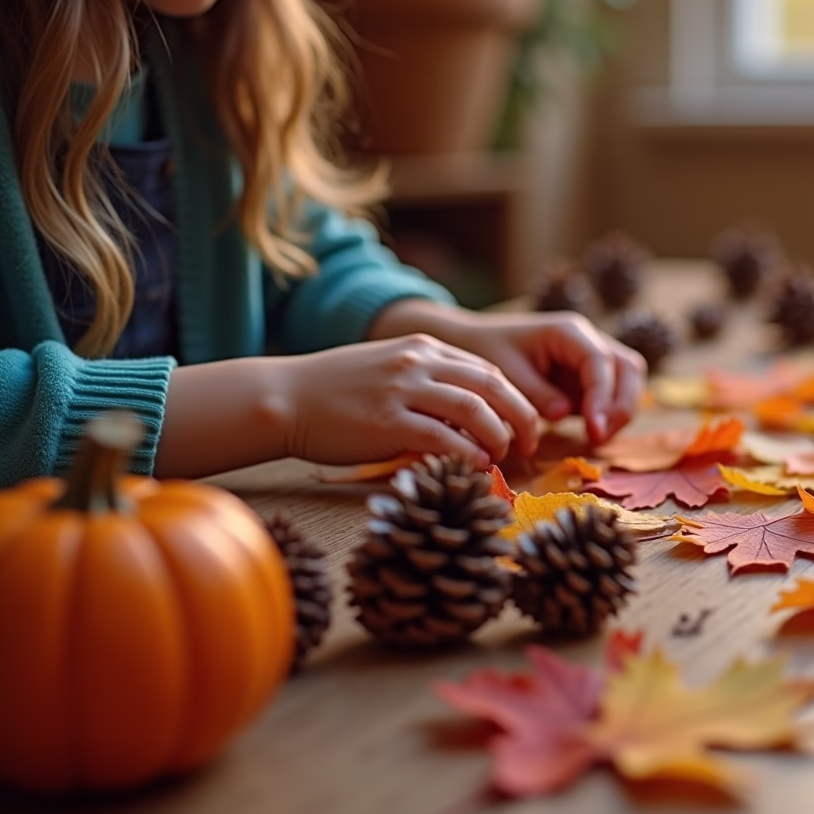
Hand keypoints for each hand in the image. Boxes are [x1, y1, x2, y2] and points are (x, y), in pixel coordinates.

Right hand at [278, 335, 536, 468]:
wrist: (283, 398)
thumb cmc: (334, 393)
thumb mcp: (388, 371)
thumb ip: (427, 384)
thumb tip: (467, 417)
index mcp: (423, 348)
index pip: (487, 369)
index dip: (515, 399)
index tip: (524, 425)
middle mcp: (418, 361)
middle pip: (493, 385)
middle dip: (521, 417)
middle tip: (530, 444)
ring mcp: (402, 389)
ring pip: (475, 409)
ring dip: (498, 436)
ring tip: (503, 457)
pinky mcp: (387, 420)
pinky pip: (443, 437)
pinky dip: (467, 453)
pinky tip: (474, 465)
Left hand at [371, 301, 646, 445]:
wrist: (474, 343)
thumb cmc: (487, 351)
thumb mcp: (505, 372)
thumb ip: (535, 392)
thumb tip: (564, 413)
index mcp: (568, 331)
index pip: (600, 362)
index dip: (602, 396)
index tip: (593, 429)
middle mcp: (588, 339)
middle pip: (628, 367)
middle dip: (620, 404)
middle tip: (599, 436)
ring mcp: (592, 357)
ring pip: (629, 379)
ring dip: (620, 410)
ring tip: (597, 438)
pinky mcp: (589, 377)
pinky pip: (613, 393)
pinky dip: (610, 413)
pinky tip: (593, 435)